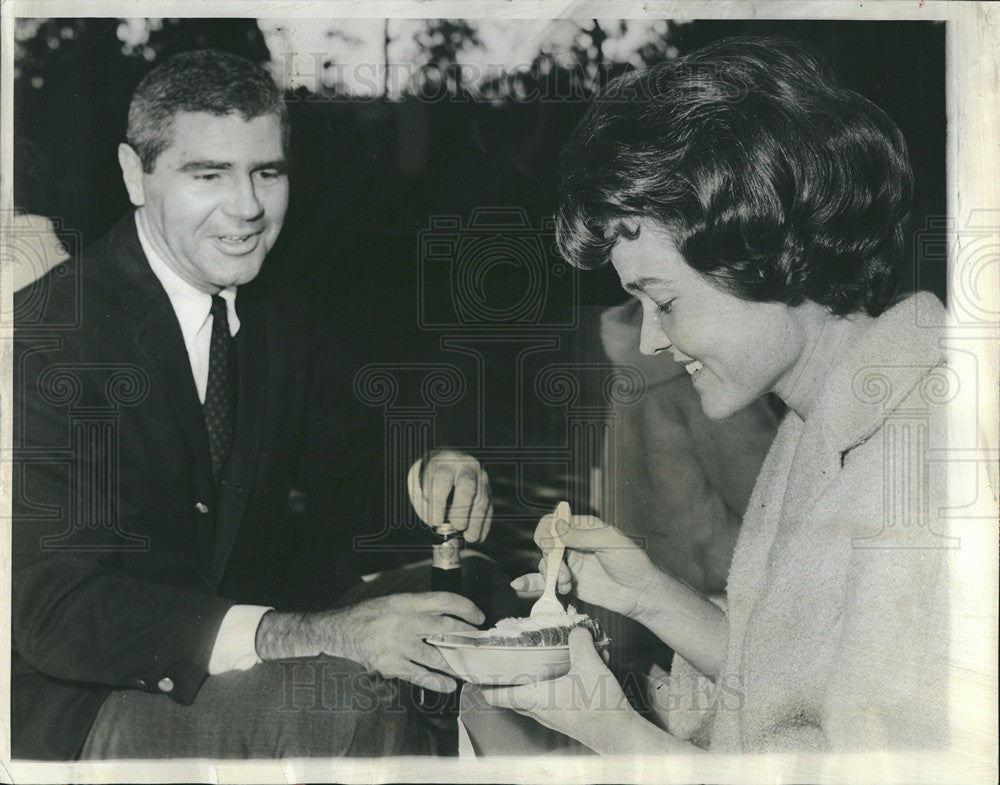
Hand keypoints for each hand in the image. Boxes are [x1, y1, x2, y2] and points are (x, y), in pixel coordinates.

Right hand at [256, 592, 484, 692]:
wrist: (342, 631)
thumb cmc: (372, 614)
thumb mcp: (395, 601)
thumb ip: (420, 606)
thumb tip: (450, 615)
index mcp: (408, 602)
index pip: (446, 600)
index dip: (467, 608)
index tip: (479, 617)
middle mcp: (406, 622)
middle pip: (446, 627)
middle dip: (467, 635)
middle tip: (479, 641)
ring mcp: (400, 645)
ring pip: (437, 655)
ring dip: (456, 663)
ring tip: (469, 667)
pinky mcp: (393, 664)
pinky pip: (420, 675)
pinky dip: (437, 682)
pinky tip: (449, 685)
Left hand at [412, 450, 492, 542]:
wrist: (449, 465)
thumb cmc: (434, 481)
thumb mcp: (427, 487)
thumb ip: (430, 505)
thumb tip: (440, 528)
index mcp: (445, 464)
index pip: (442, 480)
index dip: (438, 502)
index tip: (435, 522)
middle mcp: (466, 467)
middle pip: (467, 486)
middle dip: (462, 509)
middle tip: (457, 527)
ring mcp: (480, 478)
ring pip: (482, 499)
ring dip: (477, 521)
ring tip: (470, 538)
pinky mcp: (489, 489)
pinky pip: (489, 507)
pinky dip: (485, 524)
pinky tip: (479, 537)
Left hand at [479, 627, 631, 751]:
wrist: (620, 735)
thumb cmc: (599, 705)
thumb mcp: (589, 663)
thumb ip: (579, 641)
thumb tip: (576, 629)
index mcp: (534, 698)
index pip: (497, 695)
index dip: (483, 685)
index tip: (474, 675)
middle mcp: (538, 711)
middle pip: (512, 697)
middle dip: (506, 682)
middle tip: (505, 664)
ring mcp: (552, 719)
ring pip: (531, 700)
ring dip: (530, 685)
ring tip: (534, 666)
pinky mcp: (566, 721)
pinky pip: (549, 703)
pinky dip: (550, 689)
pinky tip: (566, 675)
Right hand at [512, 514, 664, 621]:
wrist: (640, 593)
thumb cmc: (632, 562)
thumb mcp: (611, 542)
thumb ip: (583, 536)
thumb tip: (557, 530)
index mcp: (583, 527)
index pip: (554, 521)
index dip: (547, 531)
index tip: (551, 543)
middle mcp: (573, 544)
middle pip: (545, 543)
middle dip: (549, 556)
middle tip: (563, 568)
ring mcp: (570, 564)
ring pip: (545, 563)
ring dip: (551, 574)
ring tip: (567, 583)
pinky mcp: (569, 584)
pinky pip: (547, 582)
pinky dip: (532, 583)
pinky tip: (520, 585)